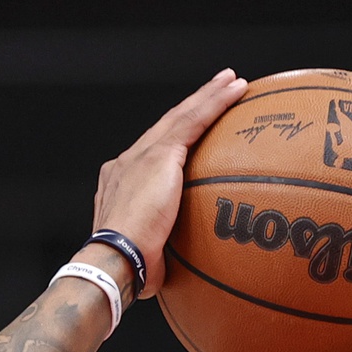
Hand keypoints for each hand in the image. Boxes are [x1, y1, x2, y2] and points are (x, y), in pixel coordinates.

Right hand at [92, 68, 246, 297]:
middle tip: (218, 88)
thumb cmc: (129, 270)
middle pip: (169, 127)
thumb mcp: (149, 255)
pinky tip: (236, 89)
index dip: (176, 139)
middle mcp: (127, 162)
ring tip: (233, 81)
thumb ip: (162, 249)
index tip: (194, 133)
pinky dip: (216, 103)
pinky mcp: (159, 155)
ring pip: (183, 116)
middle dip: (194, 107)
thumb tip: (175, 268)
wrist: (115, 260)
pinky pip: (194, 121)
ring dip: (210, 96)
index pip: (155, 153)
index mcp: (121, 182)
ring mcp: (141, 155)